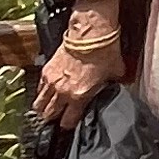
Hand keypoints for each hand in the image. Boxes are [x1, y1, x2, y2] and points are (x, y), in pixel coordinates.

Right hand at [32, 7, 120, 127]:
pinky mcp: (46, 71)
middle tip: (57, 117)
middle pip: (49, 115)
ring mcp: (51, 82)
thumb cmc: (104, 52)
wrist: (90, 33)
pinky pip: (39, 89)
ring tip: (47, 109)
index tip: (71, 123)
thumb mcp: (115, 73)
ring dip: (43, 108)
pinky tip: (47, 93)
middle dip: (53, 118)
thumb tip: (119, 85)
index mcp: (79, 97)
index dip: (69, 124)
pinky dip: (41, 93)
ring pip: (39, 104)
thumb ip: (113, 84)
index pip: (68, 121)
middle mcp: (62, 92)